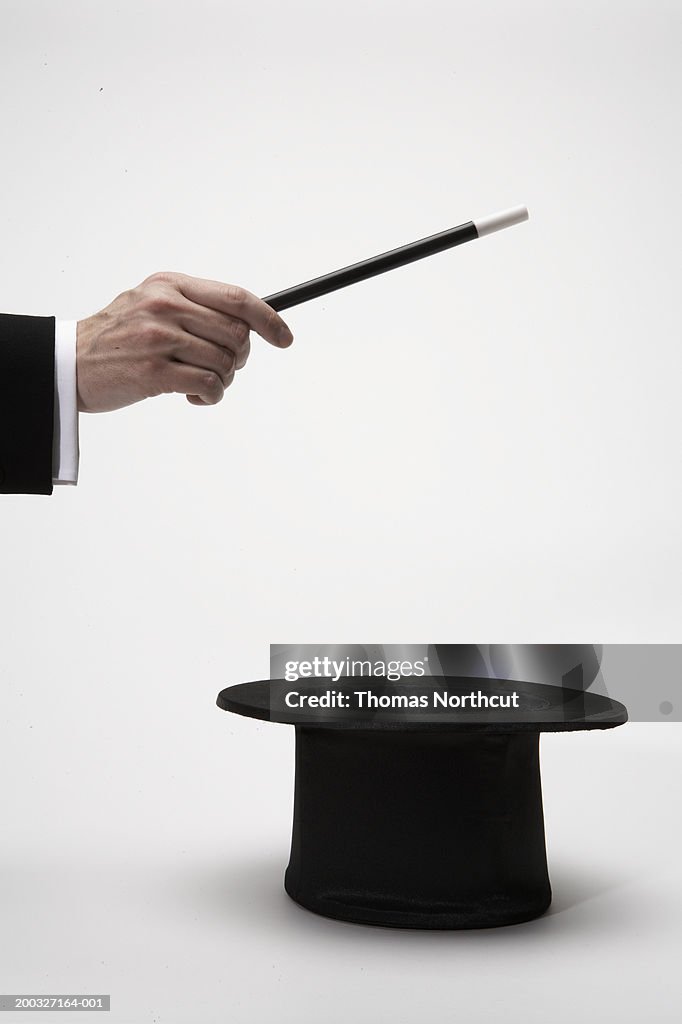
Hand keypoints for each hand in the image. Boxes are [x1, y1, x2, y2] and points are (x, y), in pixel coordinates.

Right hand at [75, 271, 293, 412]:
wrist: (69, 362)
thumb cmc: (117, 338)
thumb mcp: (151, 304)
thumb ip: (194, 305)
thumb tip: (250, 321)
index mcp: (170, 284)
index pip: (236, 297)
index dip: (268, 318)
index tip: (284, 337)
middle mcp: (166, 306)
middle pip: (237, 335)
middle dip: (239, 358)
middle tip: (223, 367)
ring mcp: (159, 337)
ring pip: (226, 362)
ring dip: (222, 380)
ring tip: (199, 382)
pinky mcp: (154, 371)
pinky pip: (209, 384)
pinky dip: (210, 395)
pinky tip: (192, 395)